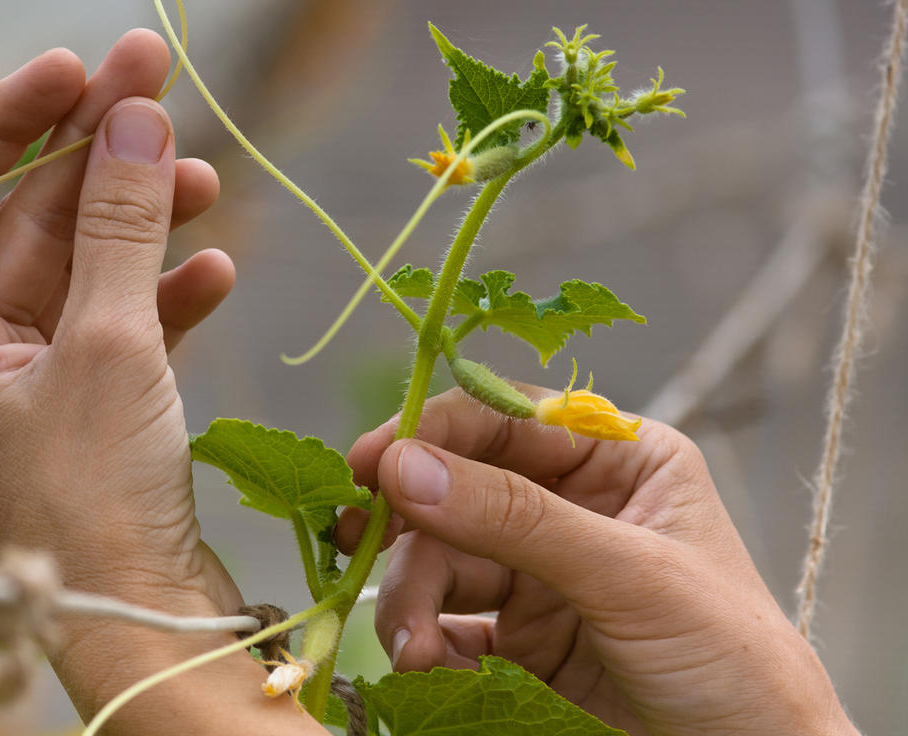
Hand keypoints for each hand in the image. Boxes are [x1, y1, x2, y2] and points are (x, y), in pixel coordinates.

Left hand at [0, 32, 322, 732]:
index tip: (75, 72)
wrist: (148, 620)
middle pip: (29, 224)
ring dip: (144, 221)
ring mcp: (36, 379)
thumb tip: (135, 118)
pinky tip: (216, 269)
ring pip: (87, 268)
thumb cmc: (96, 502)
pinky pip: (126, 324)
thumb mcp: (107, 346)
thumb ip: (118, 226)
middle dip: (96, 159)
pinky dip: (170, 294)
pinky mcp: (96, 403)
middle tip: (159, 85)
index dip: (7, 123)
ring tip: (204, 179)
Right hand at [336, 387, 857, 735]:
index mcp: (616, 463)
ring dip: (412, 601)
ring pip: (441, 564)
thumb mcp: (629, 575)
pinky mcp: (520, 643)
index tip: (370, 460)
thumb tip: (407, 467)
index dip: (434, 431)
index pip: (508, 422)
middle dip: (412, 529)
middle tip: (359, 547)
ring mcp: (541, 577)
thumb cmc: (733, 659)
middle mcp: (571, 510)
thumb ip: (516, 518)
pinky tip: (431, 670)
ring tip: (414, 649)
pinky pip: (448, 628)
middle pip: (458, 494)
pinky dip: (427, 647)